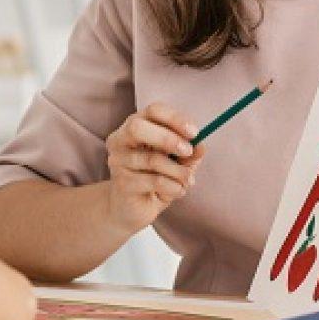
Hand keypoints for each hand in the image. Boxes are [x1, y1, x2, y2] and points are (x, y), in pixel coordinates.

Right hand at [103, 102, 206, 232]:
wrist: (133, 209)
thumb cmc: (155, 178)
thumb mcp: (177, 163)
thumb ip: (189, 153)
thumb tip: (200, 145)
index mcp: (135, 126)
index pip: (153, 111)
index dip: (175, 119)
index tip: (195, 133)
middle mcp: (120, 140)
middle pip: (137, 127)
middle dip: (168, 138)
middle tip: (188, 152)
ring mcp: (118, 161)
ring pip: (151, 159)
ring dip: (178, 172)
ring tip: (188, 180)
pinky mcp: (122, 183)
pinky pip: (154, 181)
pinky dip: (173, 187)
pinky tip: (178, 191)